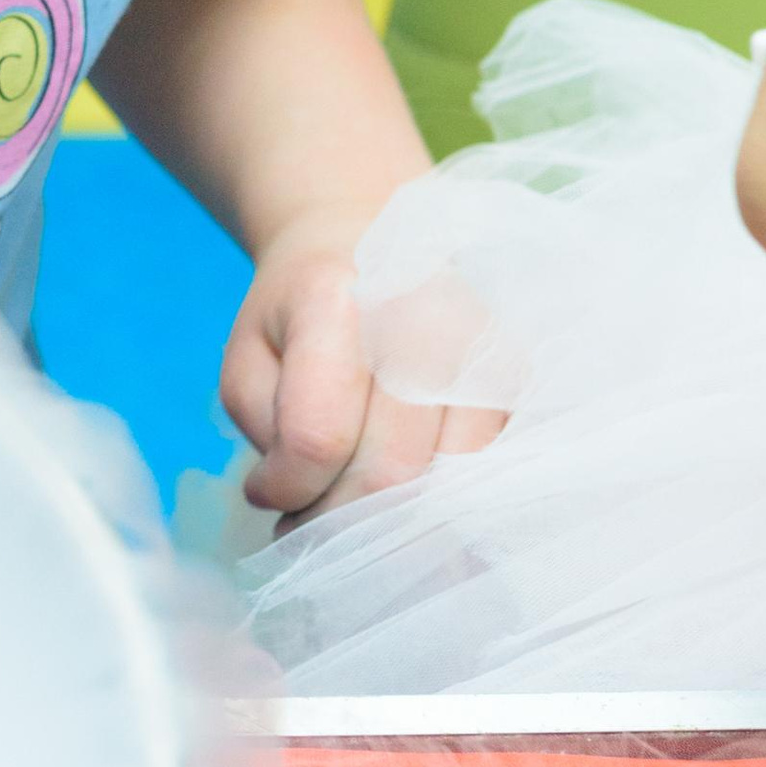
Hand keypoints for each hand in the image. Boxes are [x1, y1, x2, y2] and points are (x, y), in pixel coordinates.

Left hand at [221, 215, 502, 526]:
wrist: (361, 242)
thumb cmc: (298, 312)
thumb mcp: (248, 360)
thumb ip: (267, 430)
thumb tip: (298, 503)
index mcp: (334, 300)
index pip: (317, 436)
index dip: (289, 487)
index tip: (271, 493)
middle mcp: (422, 314)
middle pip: (392, 471)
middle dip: (344, 520)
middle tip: (314, 524)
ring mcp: (480, 344)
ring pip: (449, 482)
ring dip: (398, 520)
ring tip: (358, 509)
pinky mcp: (517, 375)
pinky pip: (489, 470)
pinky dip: (445, 499)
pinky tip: (407, 490)